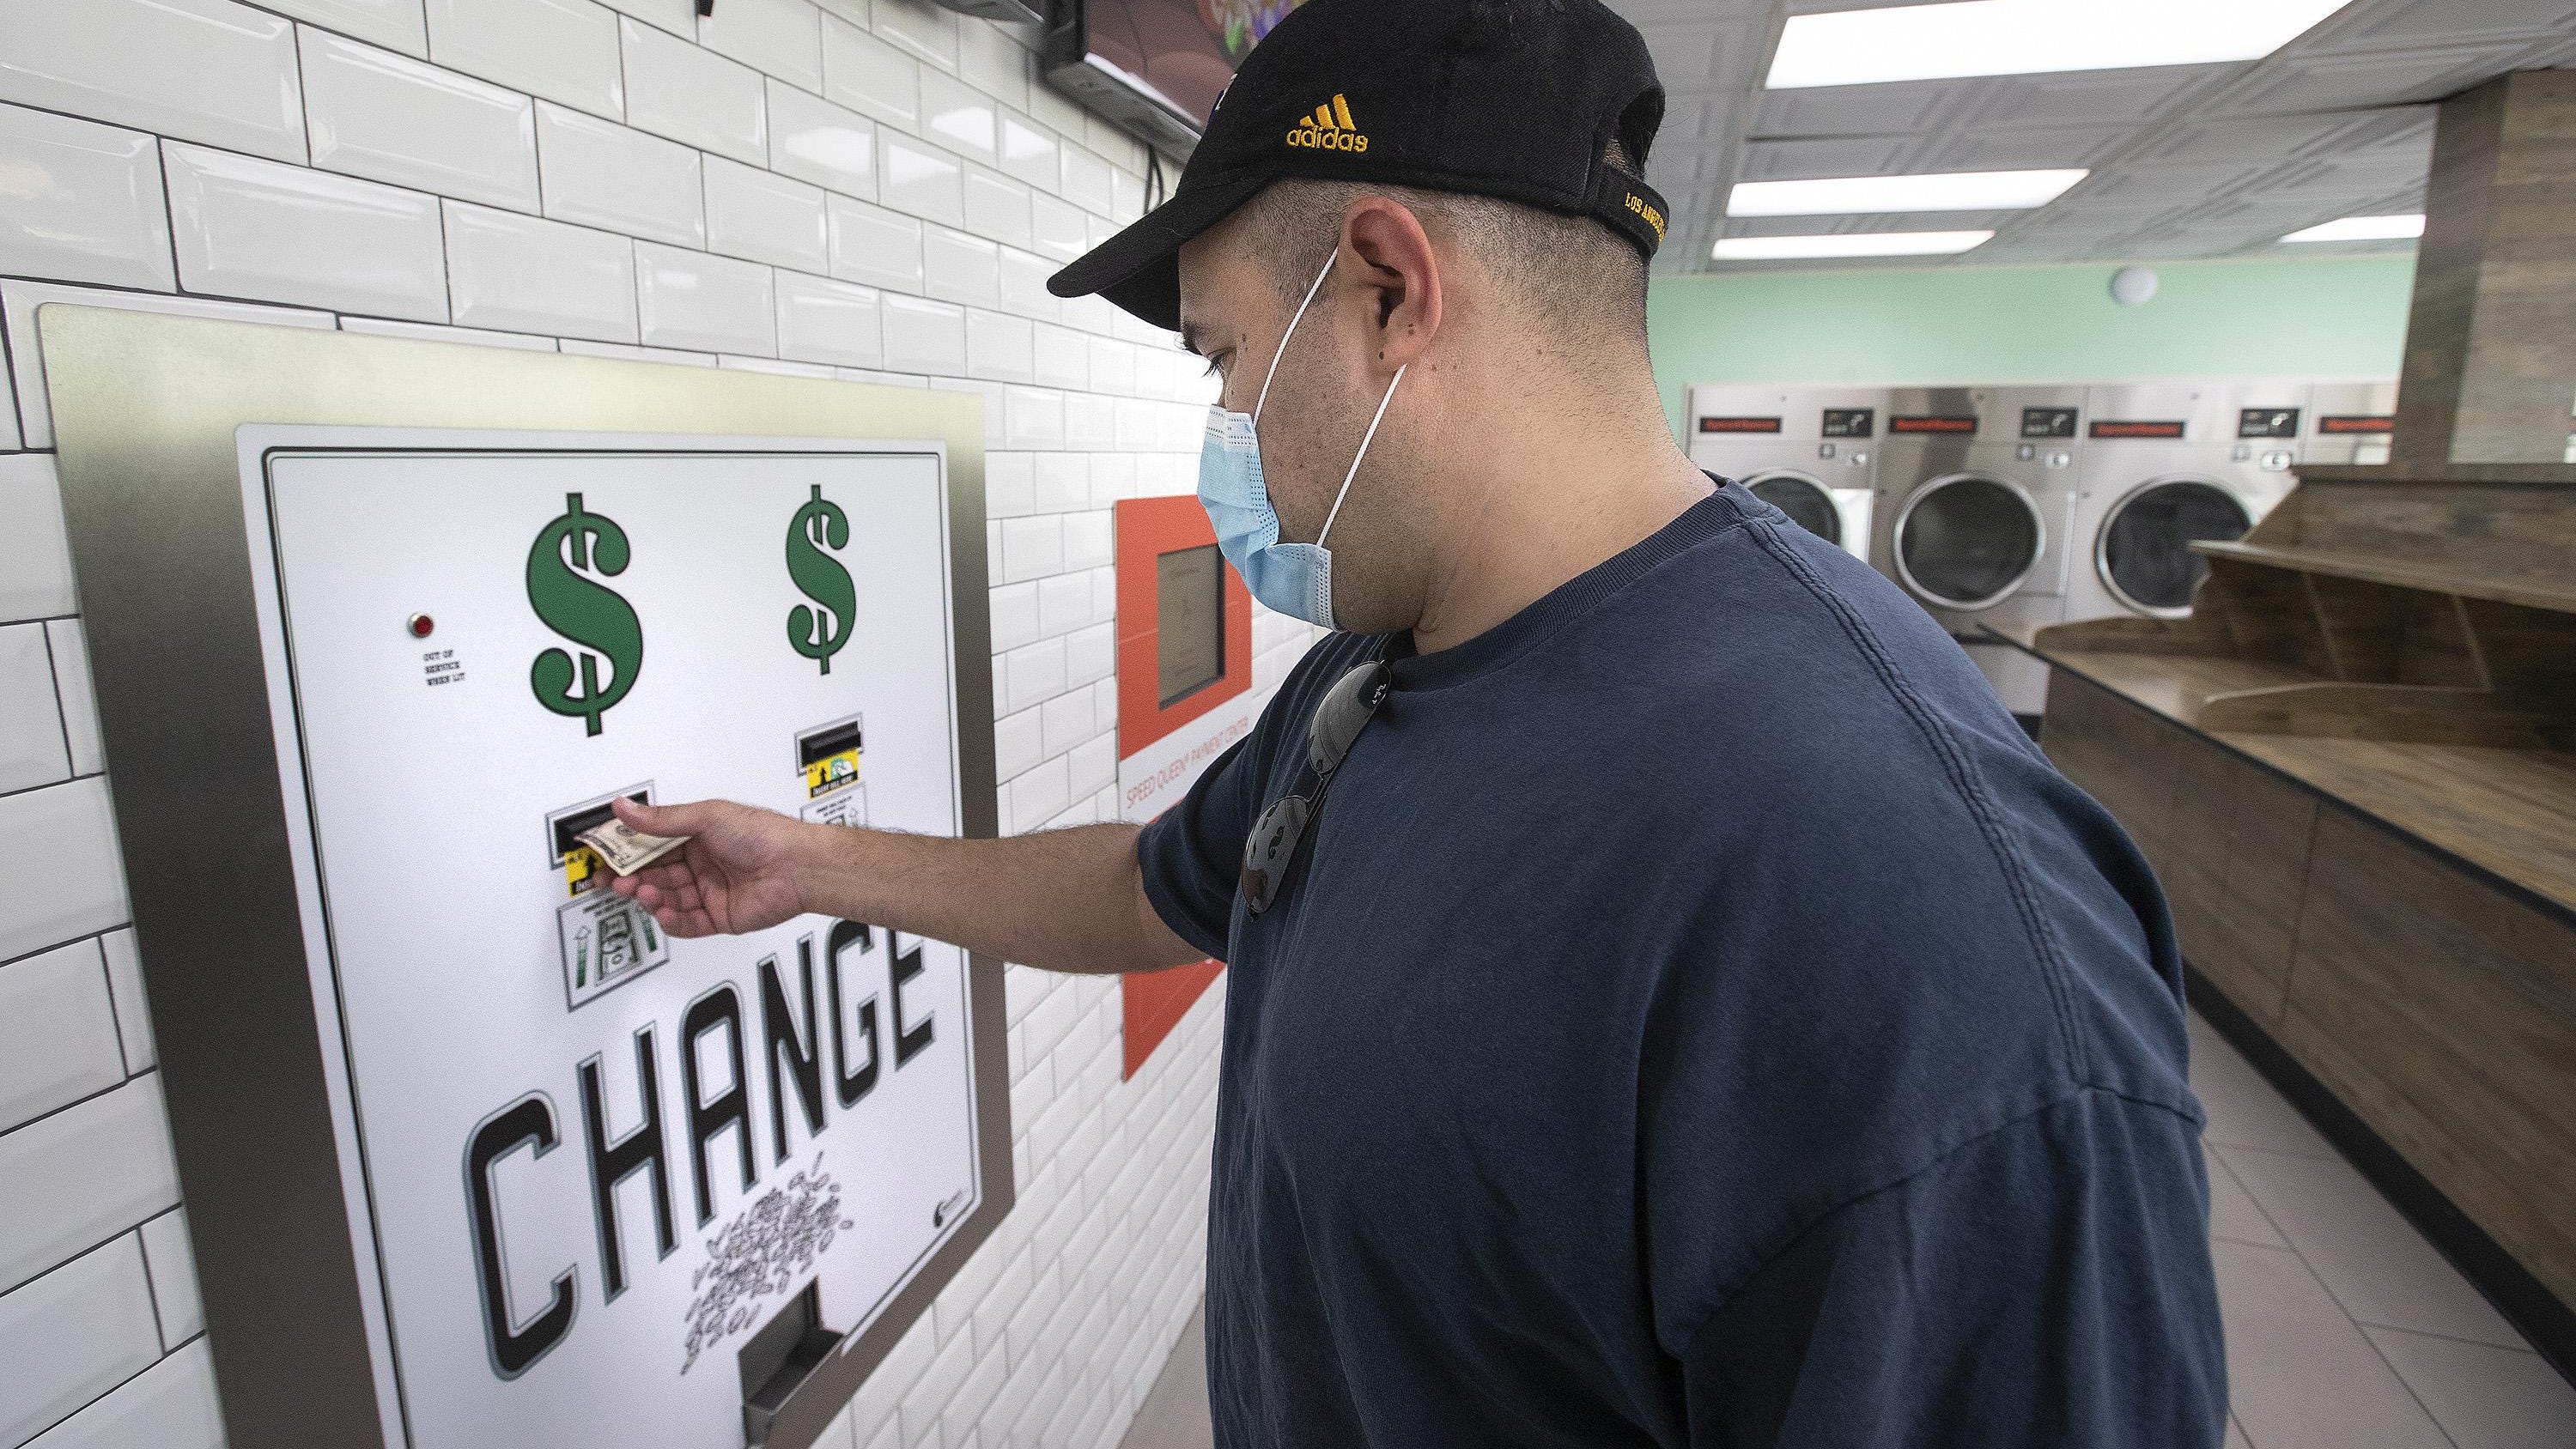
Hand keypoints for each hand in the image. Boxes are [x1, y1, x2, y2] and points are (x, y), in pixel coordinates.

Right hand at [606, 796, 809, 936]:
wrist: (798, 866)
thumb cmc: (764, 834)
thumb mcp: (707, 817)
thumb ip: (662, 820)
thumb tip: (626, 808)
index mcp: (697, 835)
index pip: (651, 844)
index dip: (627, 850)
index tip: (604, 854)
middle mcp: (702, 862)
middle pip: (655, 873)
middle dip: (632, 877)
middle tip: (615, 879)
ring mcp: (710, 890)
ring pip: (667, 898)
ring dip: (649, 896)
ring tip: (641, 891)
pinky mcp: (719, 916)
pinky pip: (687, 923)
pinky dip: (671, 920)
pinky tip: (662, 911)